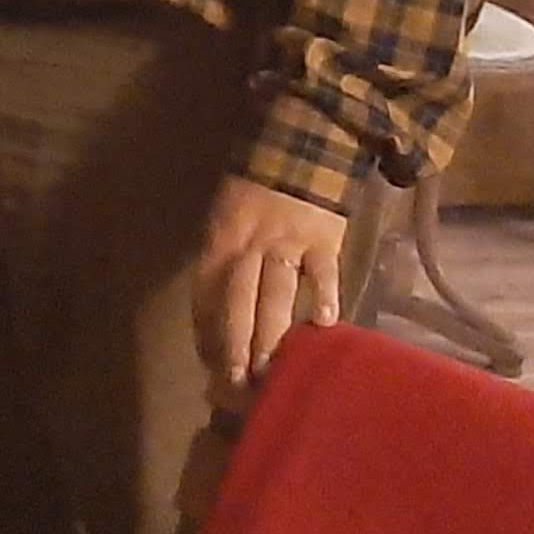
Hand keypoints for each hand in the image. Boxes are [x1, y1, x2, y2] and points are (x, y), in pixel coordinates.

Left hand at [192, 179, 346, 405]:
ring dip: (271, 332)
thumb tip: (215, 327)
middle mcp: (248, 245)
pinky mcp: (323, 238)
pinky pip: (322, 269)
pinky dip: (323, 295)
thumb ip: (221, 269)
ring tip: (271, 371)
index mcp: (220, 242)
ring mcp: (287, 242)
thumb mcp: (224, 223)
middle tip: (238, 384)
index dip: (207, 333)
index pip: (207, 294)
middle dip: (236, 343)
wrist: (296, 149)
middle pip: (238, 300)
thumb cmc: (254, 196)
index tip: (210, 370)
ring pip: (275, 291)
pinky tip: (325, 324)